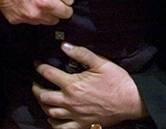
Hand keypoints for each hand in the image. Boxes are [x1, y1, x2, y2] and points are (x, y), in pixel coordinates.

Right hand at [0, 0, 72, 24]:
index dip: (65, 7)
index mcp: (45, 4)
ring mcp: (23, 19)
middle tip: (48, 0)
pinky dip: (26, 14)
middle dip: (53, 12)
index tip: (61, 2)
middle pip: (54, 20)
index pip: (66, 14)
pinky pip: (26, 21)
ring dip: (40, 14)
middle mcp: (35, 15)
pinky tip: (22, 3)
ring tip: (34, 0)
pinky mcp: (13, 19)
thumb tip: (71, 0)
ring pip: (40, 22)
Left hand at [32, 42, 146, 127]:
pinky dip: (53, 124)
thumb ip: (80, 53)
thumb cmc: (116, 80)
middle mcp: (70, 102)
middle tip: (34, 81)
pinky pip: (62, 128)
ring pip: (50, 113)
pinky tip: (52, 118)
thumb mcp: (100, 62)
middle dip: (36, 87)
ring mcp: (75, 116)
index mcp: (73, 85)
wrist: (131, 101)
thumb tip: (64, 45)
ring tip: (42, 97)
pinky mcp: (82, 125)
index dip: (39, 67)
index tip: (36, 63)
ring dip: (43, 104)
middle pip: (44, 96)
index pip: (49, 74)